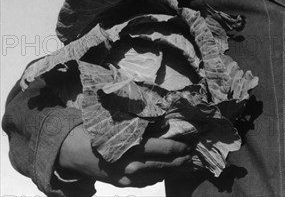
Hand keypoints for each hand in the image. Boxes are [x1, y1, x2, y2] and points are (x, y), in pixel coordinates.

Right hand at [58, 124, 192, 186]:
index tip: (189, 144)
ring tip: (184, 165)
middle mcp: (130, 165)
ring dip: (171, 171)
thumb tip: (165, 123)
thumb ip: (142, 125)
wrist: (73, 150)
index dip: (177, 147)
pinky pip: (144, 182)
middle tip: (191, 156)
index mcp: (131, 147)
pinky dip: (156, 177)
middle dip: (179, 162)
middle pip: (162, 165)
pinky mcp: (121, 183)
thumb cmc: (98, 130)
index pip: (161, 148)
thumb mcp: (121, 123)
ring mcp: (126, 177)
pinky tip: (164, 172)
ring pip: (155, 176)